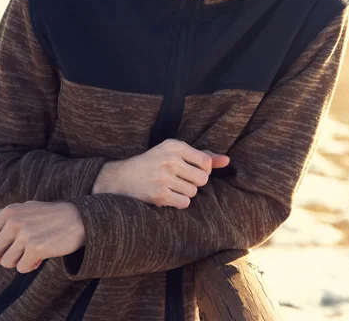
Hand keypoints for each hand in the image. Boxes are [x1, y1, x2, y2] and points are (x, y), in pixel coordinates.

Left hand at [0, 201, 85, 272]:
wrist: (80, 218)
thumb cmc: (51, 214)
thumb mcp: (27, 208)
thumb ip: (3, 214)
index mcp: (9, 212)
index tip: (1, 251)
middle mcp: (14, 222)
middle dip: (2, 259)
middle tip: (18, 254)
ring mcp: (25, 234)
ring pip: (6, 263)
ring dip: (19, 262)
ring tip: (34, 251)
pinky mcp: (36, 247)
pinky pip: (22, 268)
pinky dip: (31, 265)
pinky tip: (42, 255)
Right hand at [92, 139, 229, 209]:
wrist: (120, 177)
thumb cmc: (153, 163)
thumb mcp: (174, 152)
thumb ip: (201, 155)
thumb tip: (227, 161)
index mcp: (174, 145)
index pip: (206, 161)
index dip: (204, 170)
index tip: (192, 171)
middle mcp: (169, 159)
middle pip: (202, 179)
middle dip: (195, 183)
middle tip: (180, 180)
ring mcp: (164, 177)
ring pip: (193, 192)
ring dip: (185, 193)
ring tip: (171, 187)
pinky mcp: (159, 195)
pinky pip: (184, 203)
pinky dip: (178, 202)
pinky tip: (167, 196)